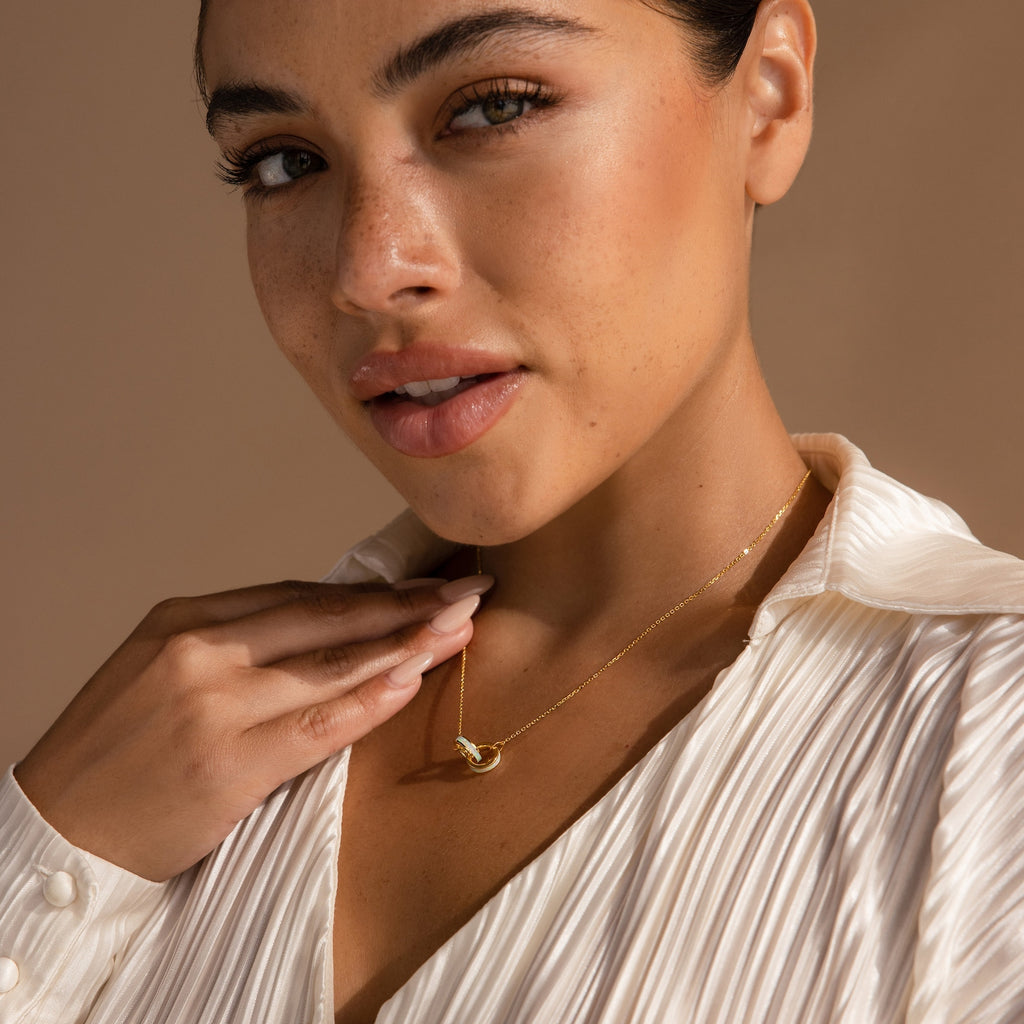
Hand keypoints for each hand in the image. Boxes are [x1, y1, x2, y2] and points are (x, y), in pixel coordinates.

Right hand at [14, 575, 490, 880]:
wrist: (56, 832)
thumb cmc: (114, 754)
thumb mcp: (161, 670)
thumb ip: (237, 646)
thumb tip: (328, 630)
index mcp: (183, 618)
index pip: (299, 595)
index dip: (368, 590)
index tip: (419, 584)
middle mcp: (200, 651)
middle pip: (326, 616)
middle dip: (403, 604)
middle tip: (463, 592)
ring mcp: (214, 705)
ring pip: (333, 664)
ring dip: (405, 644)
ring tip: (458, 629)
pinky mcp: (229, 764)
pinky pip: (319, 725)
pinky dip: (372, 701)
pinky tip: (413, 681)